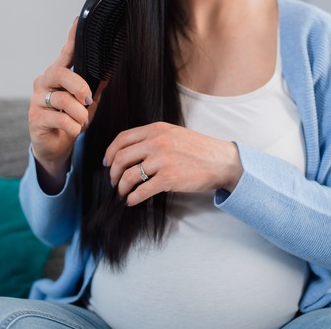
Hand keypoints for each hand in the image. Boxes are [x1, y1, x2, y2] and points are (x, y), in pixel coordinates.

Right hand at [28, 17, 94, 188]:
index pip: (64, 55)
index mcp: (56, 76)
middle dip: (79, 87)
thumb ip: (95, 87)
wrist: (55, 147)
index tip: (77, 21)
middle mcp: (43, 84)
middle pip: (60, 74)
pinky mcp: (35, 119)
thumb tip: (109, 71)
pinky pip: (59, 119)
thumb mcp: (87, 103)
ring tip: (82, 121)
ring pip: (62, 100)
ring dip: (79, 114)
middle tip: (88, 100)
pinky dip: (73, 126)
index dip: (71, 39)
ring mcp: (36, 101)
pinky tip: (74, 130)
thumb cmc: (70, 120)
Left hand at [104, 122, 242, 205]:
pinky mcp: (168, 178)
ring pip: (128, 175)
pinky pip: (141, 190)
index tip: (107, 163)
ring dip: (122, 188)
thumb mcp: (175, 134)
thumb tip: (132, 151)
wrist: (222, 161)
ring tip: (123, 194)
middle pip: (121, 157)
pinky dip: (133, 198)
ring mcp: (162, 160)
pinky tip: (133, 201)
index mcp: (157, 129)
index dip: (110, 152)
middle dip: (113, 173)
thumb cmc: (200, 149)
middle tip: (114, 182)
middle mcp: (157, 142)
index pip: (122, 138)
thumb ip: (154, 138)